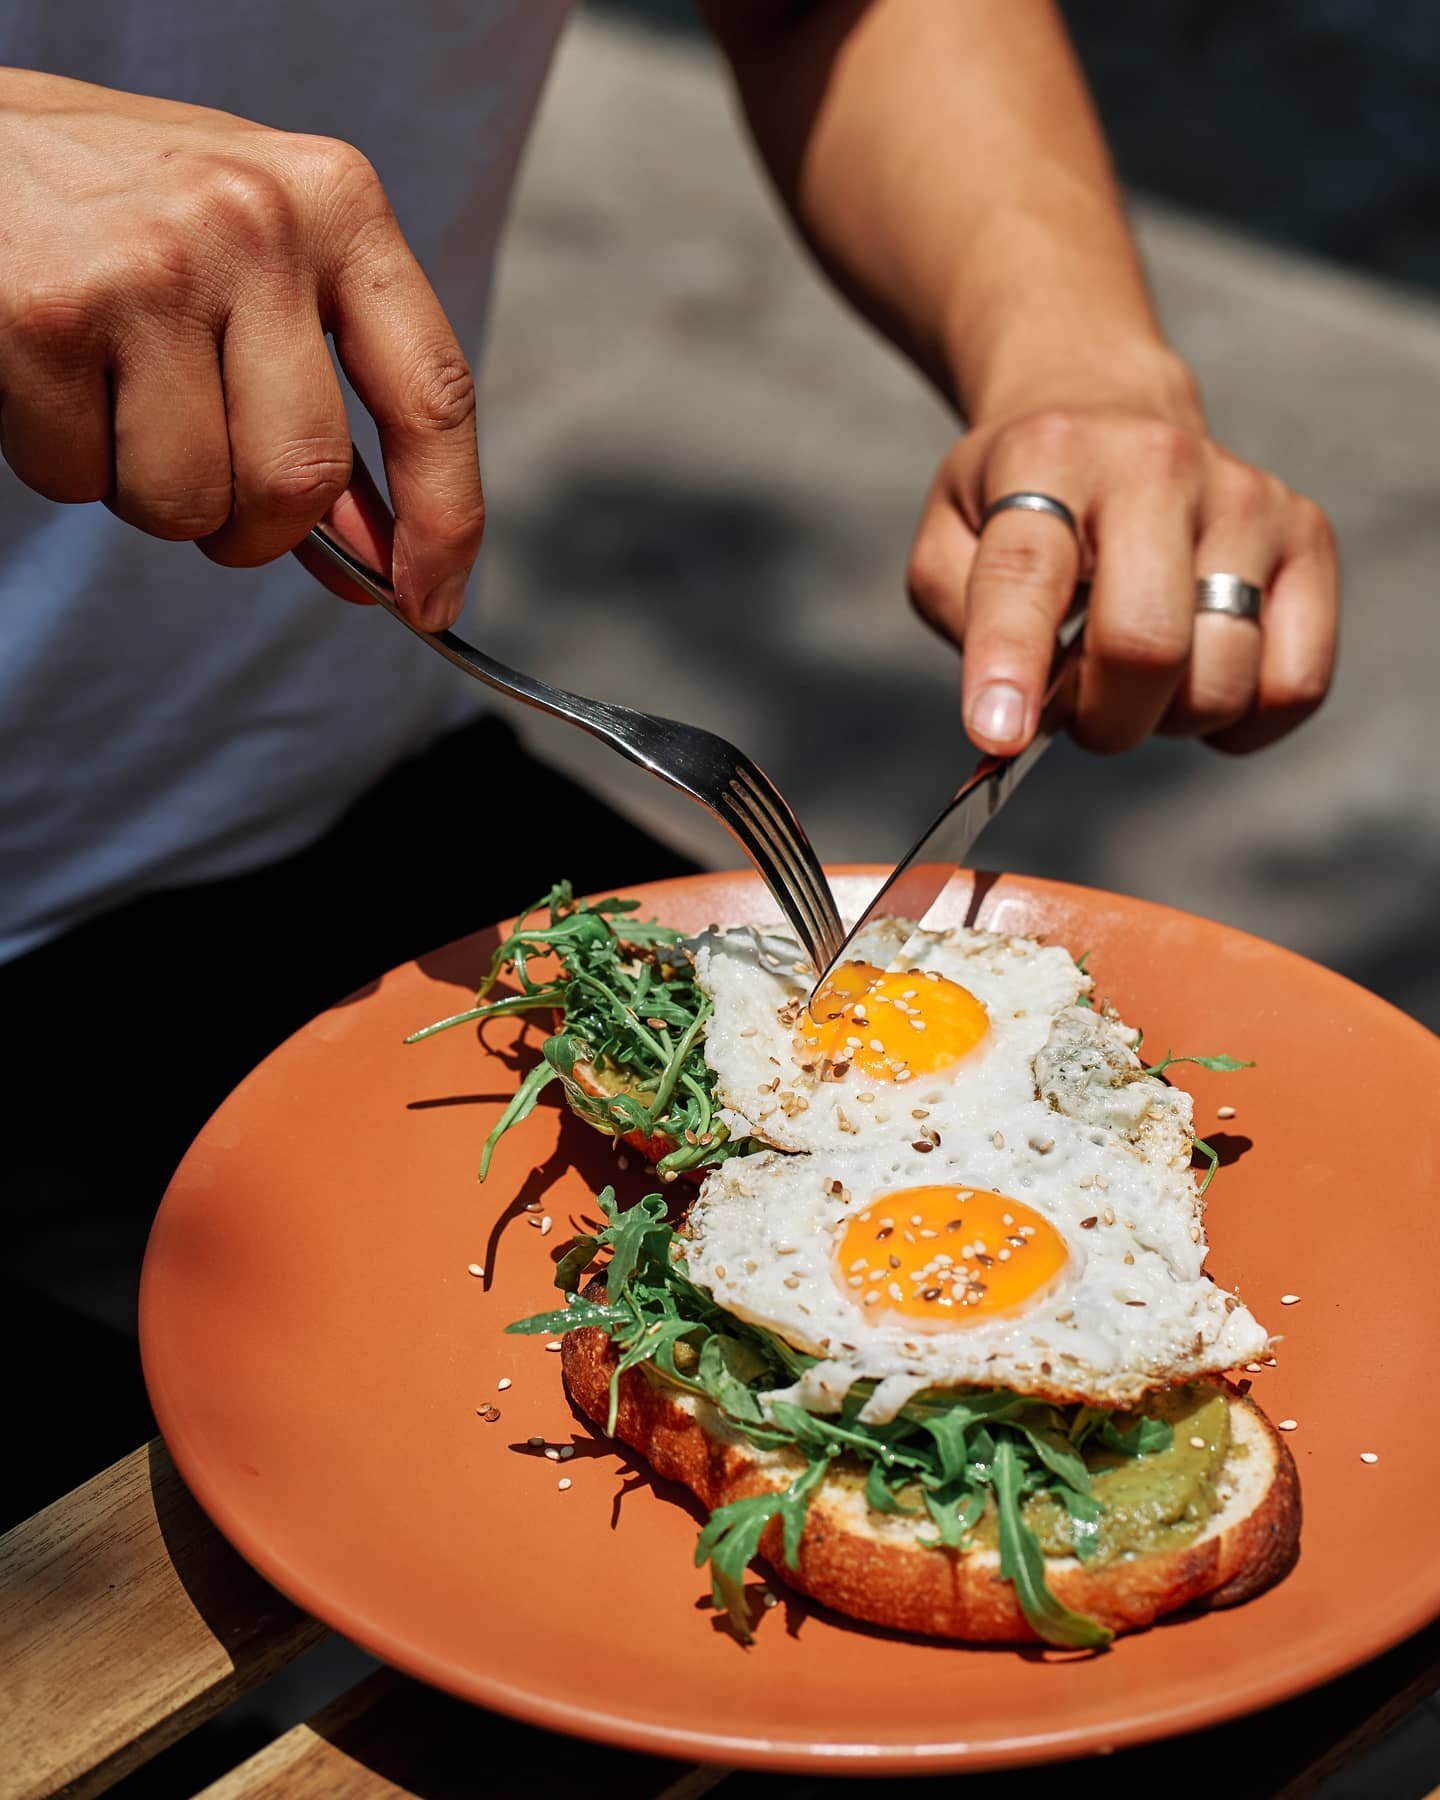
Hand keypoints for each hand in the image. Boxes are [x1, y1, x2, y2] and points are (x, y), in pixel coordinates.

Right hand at [0, 69, 481, 627]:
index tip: (431, 603)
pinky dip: (63, 465)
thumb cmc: (129, 218)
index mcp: (339, 205)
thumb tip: (382, 564)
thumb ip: (322, 412)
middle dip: (255, 532)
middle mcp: (256, 223)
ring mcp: (149, 265)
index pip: (435, 396)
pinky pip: (79, 479)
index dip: (444, 523)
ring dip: (153, 500)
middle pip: (300, 479)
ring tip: (120, 407)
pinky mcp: (46, 312)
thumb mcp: (256, 274)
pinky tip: (52, 381)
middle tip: (214, 502)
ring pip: (188, 500)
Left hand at [906, 401, 1339, 755]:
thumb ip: (967, 625)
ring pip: (1221, 681)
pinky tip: (1198, 683)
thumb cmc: (1020, 500)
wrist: (1108, 412)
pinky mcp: (1308, 537)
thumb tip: (1014, 719)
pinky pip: (1294, 686)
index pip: (1028, 573)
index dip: (1010, 664)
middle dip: (1102, 717)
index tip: (999, 732)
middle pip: (1145, 644)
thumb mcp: (949, 542)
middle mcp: (1159, 465)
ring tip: (1135, 674)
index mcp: (1049, 459)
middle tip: (1077, 709)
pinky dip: (1241, 721)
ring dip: (1165, 718)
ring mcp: (1248, 498)